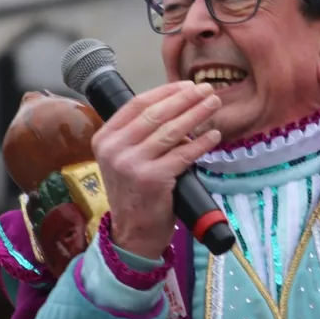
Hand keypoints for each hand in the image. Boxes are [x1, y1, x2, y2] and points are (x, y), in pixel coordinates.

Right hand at [91, 81, 223, 259]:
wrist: (132, 233)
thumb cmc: (135, 193)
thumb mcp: (124, 159)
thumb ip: (140, 134)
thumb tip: (178, 108)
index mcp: (105, 139)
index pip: (137, 104)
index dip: (165, 92)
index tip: (186, 85)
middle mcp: (114, 149)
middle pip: (156, 114)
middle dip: (185, 98)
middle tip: (206, 89)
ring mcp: (132, 164)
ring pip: (171, 131)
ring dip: (197, 114)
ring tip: (213, 104)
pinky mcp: (152, 179)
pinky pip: (183, 154)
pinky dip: (201, 143)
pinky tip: (213, 136)